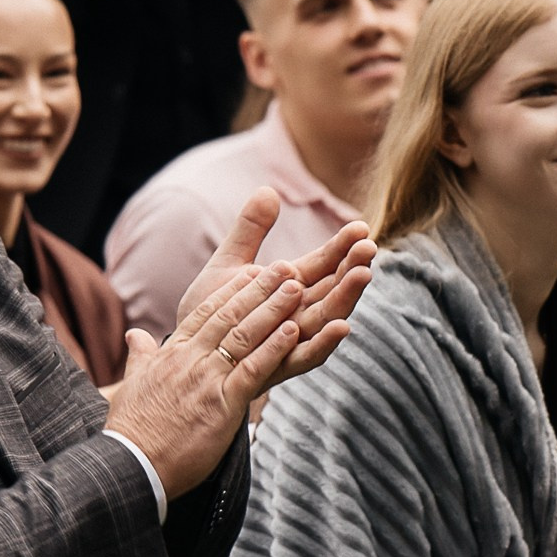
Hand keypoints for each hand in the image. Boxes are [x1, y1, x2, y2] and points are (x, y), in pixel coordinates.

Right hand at [104, 231, 376, 498]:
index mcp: (172, 354)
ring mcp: (206, 380)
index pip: (205, 313)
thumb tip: (135, 335)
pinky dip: (274, 349)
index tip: (252, 271)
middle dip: (259, 289)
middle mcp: (190, 359)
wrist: (130, 465)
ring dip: (274, 309)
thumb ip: (139, 357)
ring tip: (297, 288)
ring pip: (244, 335)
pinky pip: (252, 370)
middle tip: (285, 268)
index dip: (231, 291)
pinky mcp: (221, 404)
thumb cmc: (131, 431)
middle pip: (230, 315)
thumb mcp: (132, 385)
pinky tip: (294, 332)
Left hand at [174, 190, 376, 380]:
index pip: (322, 264)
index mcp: (288, 288)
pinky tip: (343, 327)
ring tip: (363, 276)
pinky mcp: (277, 367)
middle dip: (351, 268)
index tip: (361, 227)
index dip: (341, 247)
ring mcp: (290, 342)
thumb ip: (249, 231)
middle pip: (331, 290)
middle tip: (369, 247)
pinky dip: (325, 343)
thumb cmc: (210, 312)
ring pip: (325, 319)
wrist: (187, 357)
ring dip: (346, 299)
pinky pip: (306, 357)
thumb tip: (268, 190)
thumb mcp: (227, 265)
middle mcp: (296, 314)